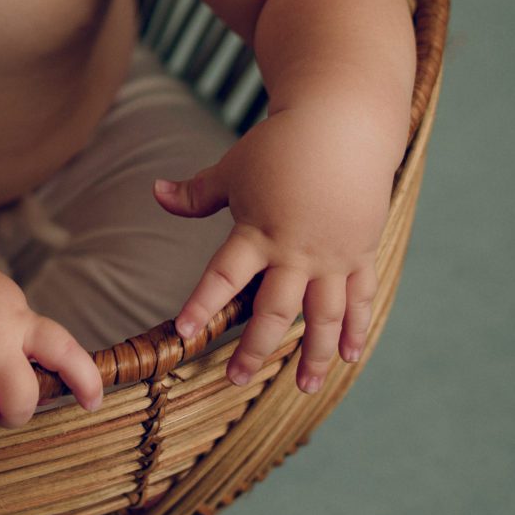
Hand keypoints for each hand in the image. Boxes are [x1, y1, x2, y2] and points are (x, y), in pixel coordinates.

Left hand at [153, 102, 400, 391]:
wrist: (343, 126)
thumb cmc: (281, 145)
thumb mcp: (234, 168)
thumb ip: (197, 193)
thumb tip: (154, 192)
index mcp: (259, 232)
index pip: (224, 277)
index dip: (203, 305)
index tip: (185, 333)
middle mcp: (296, 252)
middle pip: (274, 312)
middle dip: (255, 349)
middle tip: (236, 378)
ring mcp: (332, 257)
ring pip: (323, 317)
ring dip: (314, 355)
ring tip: (306, 388)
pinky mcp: (360, 253)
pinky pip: (360, 298)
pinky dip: (357, 328)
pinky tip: (350, 356)